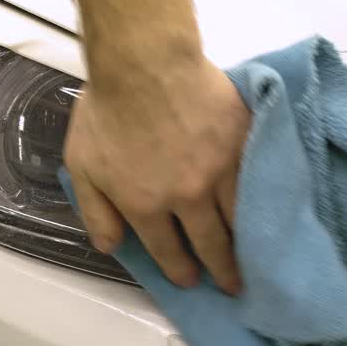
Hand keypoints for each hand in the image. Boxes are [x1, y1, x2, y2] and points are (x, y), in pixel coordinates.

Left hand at [65, 54, 248, 294]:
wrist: (145, 60)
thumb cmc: (106, 109)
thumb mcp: (82, 165)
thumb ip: (96, 211)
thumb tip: (112, 247)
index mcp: (146, 206)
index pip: (168, 251)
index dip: (180, 270)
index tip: (189, 279)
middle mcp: (187, 197)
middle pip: (211, 244)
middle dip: (222, 271)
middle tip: (233, 285)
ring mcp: (220, 170)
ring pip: (239, 219)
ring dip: (246, 244)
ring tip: (255, 258)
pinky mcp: (243, 143)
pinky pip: (255, 182)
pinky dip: (260, 202)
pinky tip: (264, 212)